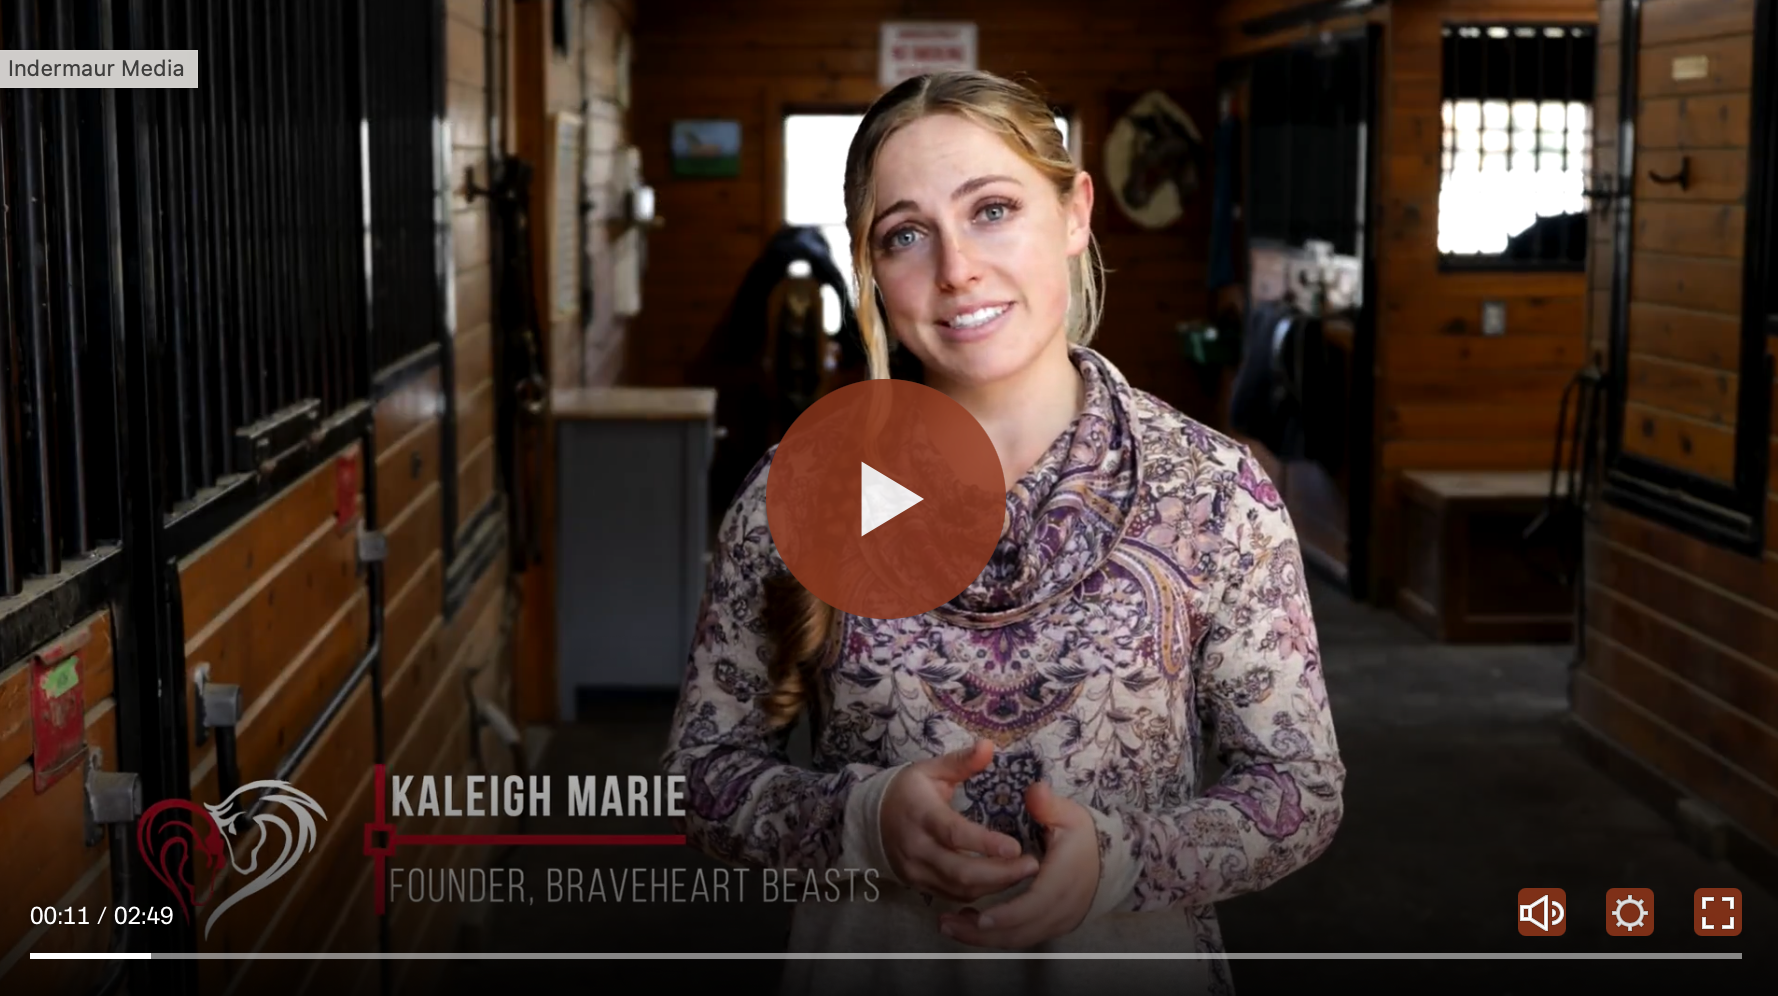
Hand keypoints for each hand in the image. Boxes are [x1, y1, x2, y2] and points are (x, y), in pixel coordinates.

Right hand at [878, 740, 1040, 903]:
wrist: (871, 820)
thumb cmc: (909, 791)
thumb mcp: (931, 770)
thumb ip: (961, 762)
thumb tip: (989, 746)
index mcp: (921, 814)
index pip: (954, 834)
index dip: (984, 844)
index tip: (1015, 847)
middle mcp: (917, 847)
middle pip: (959, 871)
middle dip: (999, 873)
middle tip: (1032, 866)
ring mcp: (916, 870)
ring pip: (959, 889)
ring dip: (994, 885)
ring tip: (1023, 874)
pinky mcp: (918, 885)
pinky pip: (952, 895)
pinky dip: (979, 892)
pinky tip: (1001, 882)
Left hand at [938, 781, 1100, 948]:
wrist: (1105, 861)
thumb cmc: (1081, 836)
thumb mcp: (1068, 815)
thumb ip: (1048, 805)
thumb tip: (1035, 789)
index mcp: (1065, 880)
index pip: (1034, 904)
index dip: (1007, 914)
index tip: (978, 917)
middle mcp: (1063, 908)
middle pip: (1021, 931)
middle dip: (983, 933)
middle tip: (946, 924)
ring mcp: (1059, 923)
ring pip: (1018, 939)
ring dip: (983, 938)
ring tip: (949, 926)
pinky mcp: (1052, 929)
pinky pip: (1021, 938)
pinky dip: (996, 937)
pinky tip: (971, 925)